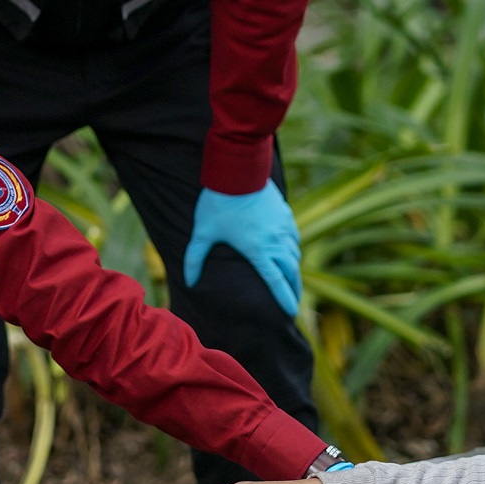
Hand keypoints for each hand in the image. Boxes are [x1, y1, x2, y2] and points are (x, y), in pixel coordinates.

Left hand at [185, 182, 302, 315]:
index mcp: (258, 251)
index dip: (285, 299)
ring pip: (295, 254)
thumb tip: (189, 282)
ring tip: (290, 278)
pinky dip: (293, 248)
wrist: (237, 171)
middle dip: (294, 289)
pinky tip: (288, 251)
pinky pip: (294, 237)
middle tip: (295, 301)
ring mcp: (283, 227)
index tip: (291, 313)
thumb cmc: (218, 203)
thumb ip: (194, 259)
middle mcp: (276, 242)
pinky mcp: (286, 213)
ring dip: (293, 268)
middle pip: (292, 272)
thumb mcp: (203, 233)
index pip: (276, 282)